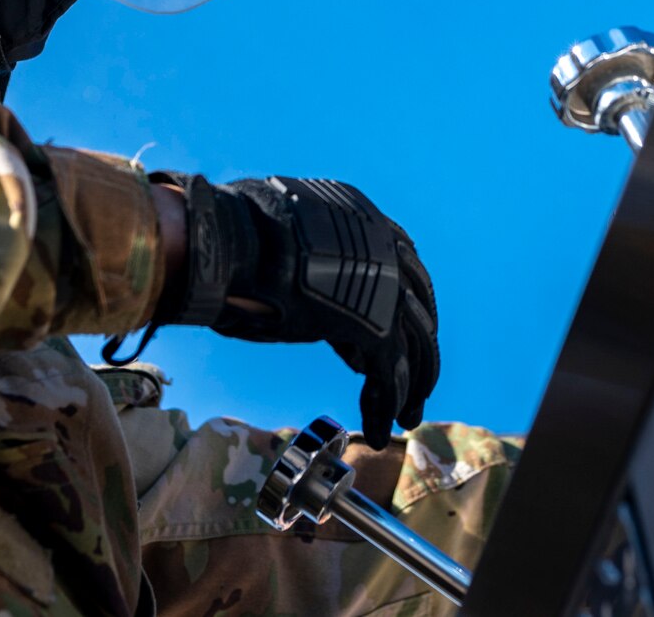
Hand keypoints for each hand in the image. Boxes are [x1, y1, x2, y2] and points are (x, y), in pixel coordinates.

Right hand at [160, 174, 439, 447]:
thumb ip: (304, 273)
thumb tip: (296, 296)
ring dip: (412, 386)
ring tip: (407, 416)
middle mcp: (387, 250)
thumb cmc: (235, 240)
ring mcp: (387, 289)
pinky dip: (383, 406)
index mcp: (365, 223)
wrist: (235, 239)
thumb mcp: (280, 249)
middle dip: (418, 350)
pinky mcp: (376, 328)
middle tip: (414, 382)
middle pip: (418, 310)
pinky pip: (390, 375)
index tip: (385, 337)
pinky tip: (376, 430)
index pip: (399, 272)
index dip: (397, 308)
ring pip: (415, 346)